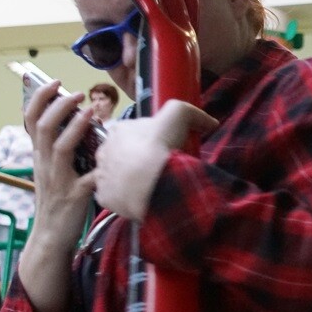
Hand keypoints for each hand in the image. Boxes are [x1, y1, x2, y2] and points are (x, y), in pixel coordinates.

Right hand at [25, 81, 96, 244]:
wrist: (50, 236)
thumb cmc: (57, 200)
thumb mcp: (53, 170)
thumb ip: (63, 149)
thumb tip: (81, 122)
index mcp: (40, 156)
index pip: (31, 120)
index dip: (39, 98)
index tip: (54, 82)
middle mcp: (45, 164)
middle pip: (43, 128)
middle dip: (58, 106)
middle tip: (76, 92)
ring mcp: (58, 180)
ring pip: (59, 148)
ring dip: (75, 127)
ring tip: (89, 110)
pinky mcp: (74, 197)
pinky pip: (86, 179)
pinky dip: (100, 168)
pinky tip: (113, 156)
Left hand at [93, 100, 217, 221]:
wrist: (151, 182)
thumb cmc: (160, 145)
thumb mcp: (179, 115)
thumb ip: (192, 113)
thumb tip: (210, 123)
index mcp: (117, 130)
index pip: (130, 131)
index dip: (148, 138)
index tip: (163, 146)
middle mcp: (104, 151)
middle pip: (121, 153)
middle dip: (136, 158)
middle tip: (157, 166)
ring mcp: (101, 175)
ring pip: (115, 175)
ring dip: (128, 178)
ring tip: (149, 184)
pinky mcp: (103, 197)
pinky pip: (113, 196)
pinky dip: (124, 197)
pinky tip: (139, 198)